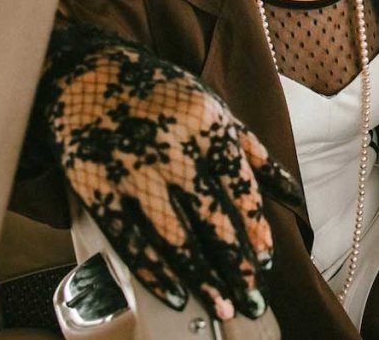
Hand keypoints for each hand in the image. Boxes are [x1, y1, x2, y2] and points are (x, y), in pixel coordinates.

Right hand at [36, 21, 302, 319]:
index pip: (238, 188)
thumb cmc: (162, 94)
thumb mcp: (214, 109)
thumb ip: (253, 152)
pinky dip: (154, 270)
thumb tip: (290, 193)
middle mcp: (171, 149)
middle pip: (210, 218)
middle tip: (252, 299)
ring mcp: (130, 170)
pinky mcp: (96, 188)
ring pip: (173, 236)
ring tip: (223, 303)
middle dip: (235, 264)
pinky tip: (175, 292)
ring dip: (202, 276)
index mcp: (206, 126)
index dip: (254, 230)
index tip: (265, 262)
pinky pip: (129, 238)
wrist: (88, 74)